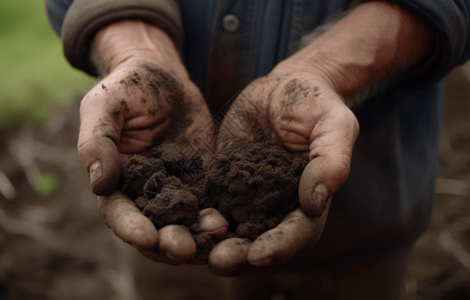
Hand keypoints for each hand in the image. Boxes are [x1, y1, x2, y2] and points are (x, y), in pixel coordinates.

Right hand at [77, 20, 226, 263]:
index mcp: (114, 180)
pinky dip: (219, 219)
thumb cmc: (128, 87)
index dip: (131, 228)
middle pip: (154, 230)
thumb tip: (99, 184)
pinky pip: (210, 207)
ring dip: (198, 237)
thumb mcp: (105, 105)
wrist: (167, 78)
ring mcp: (175, 191)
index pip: (119, 213)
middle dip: (169, 242)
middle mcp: (144, 194)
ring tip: (216, 234)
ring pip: (184, 225)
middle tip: (186, 248)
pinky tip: (232, 222)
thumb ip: (97, 141)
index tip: (148, 236)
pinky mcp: (201, 184)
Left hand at [208, 68, 358, 274]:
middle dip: (239, 254)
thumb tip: (315, 202)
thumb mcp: (333, 124)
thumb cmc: (314, 103)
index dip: (280, 246)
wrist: (280, 87)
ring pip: (228, 228)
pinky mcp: (221, 181)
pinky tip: (174, 220)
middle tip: (218, 261)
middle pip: (259, 240)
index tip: (259, 254)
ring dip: (209, 242)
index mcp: (307, 199)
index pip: (298, 232)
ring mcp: (246, 196)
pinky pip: (205, 202)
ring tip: (190, 248)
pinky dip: (191, 214)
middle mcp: (275, 205)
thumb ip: (331, 161)